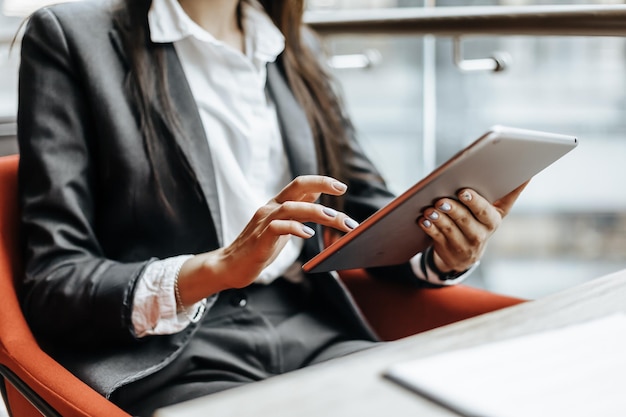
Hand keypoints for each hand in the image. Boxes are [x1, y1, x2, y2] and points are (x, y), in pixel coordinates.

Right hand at [177, 175, 357, 305]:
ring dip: (316, 211)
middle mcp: (271, 207)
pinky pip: (278, 228)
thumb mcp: (282, 225)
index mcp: (277, 204)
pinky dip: (295, 228)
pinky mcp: (260, 239)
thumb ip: (297, 210)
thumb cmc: (259, 247)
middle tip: (342, 190)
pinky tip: (308, 234)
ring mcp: (264, 222)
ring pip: (292, 207)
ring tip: (335, 218)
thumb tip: (316, 194)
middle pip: (297, 186)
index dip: (321, 181)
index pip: (301, 184)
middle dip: (321, 184)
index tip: (341, 186)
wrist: (230, 266)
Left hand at [417, 181, 528, 272]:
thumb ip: (505, 193)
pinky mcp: (450, 250)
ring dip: (439, 218)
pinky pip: (438, 238)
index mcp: (494, 218)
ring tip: (430, 209)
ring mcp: (466, 244)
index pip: (487, 209)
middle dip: (454, 209)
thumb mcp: (493, 210)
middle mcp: (482, 233)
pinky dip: (430, 228)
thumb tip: (527, 175)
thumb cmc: (478, 221)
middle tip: (441, 200)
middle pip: (467, 219)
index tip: (464, 192)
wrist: (465, 253)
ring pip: (450, 229)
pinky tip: (424, 220)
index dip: (476, 201)